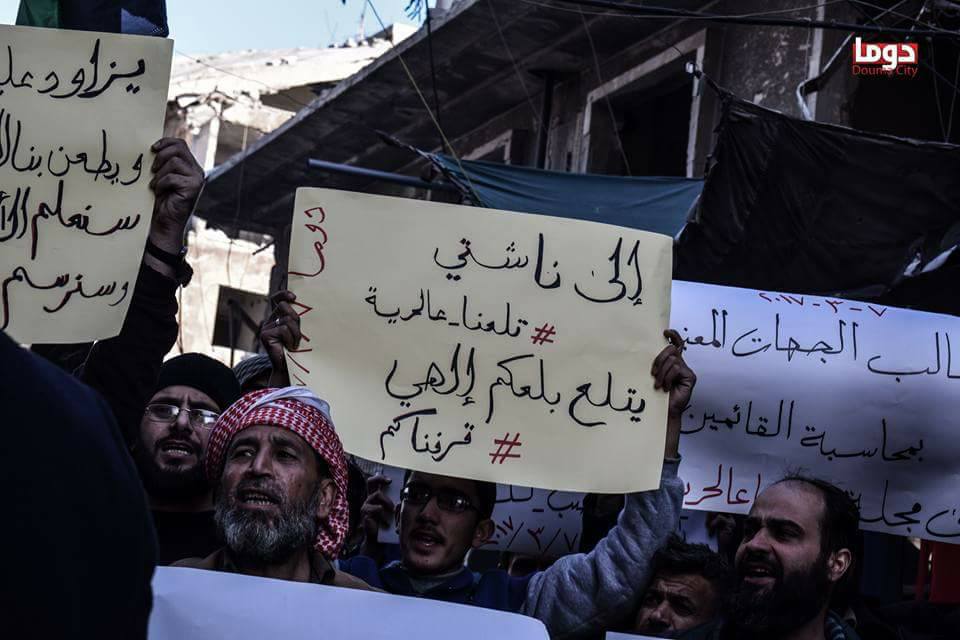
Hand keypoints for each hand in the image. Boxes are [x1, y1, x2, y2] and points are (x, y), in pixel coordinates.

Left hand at [148, 138, 202, 252]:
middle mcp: (196, 171)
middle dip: (161, 155)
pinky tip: (159, 192)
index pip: (180, 144)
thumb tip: (152, 147)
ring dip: (160, 173)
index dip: (166, 142)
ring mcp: (197, 179)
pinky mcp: (193, 188)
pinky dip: (161, 183)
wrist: (164, 223)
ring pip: (175, 161)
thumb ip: (162, 162)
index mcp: (189, 166)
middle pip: (179, 148)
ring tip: (155, 185)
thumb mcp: (160, 177)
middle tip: (152, 169)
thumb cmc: (160, 201)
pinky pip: (172, 177)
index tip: (152, 148)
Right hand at [260, 290, 301, 381]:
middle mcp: (269, 321)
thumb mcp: (297, 331)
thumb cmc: (294, 350)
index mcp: (276, 318)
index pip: (276, 299)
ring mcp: (266, 328)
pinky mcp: (265, 335)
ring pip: (287, 319)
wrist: (287, 368)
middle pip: (284, 306)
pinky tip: (289, 347)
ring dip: (296, 333)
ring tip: (294, 344)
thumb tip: (300, 306)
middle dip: (296, 318)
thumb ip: (296, 320)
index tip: (294, 297)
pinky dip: (291, 339)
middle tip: (297, 333)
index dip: (283, 294)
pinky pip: (284, 330)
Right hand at [361, 474, 394, 547]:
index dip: (380, 477)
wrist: (377, 540)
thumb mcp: (391, 510)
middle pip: (370, 481)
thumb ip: (394, 501)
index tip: (390, 479)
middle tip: (389, 481)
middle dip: (379, 478)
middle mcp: (369, 499)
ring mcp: (366, 506)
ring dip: (387, 501)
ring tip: (391, 510)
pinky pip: (377, 508)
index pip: (374, 482)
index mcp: (375, 497)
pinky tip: (386, 522)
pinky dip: (384, 515)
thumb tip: (402, 494)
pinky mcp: (365, 514)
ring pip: (377, 494)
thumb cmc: (385, 523)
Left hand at [652, 329, 695, 458]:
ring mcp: (686, 370)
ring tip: (658, 385)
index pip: (676, 344)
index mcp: (672, 362)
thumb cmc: (657, 395)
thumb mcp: (655, 376)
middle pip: (671, 349)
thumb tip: (647, 350)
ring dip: (662, 373)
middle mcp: (681, 364)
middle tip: (653, 373)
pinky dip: (668, 377)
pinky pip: (676, 368)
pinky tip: (666, 387)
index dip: (673, 335)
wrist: (664, 411)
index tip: (665, 331)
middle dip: (659, 359)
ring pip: (672, 360)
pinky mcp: (690, 376)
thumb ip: (657, 364)